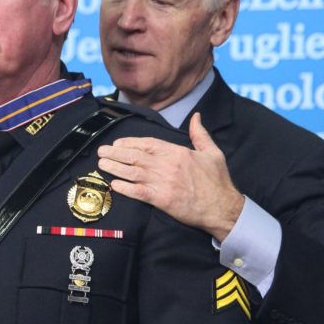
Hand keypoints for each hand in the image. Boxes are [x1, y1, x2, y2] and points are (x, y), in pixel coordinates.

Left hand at [97, 112, 243, 240]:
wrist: (222, 207)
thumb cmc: (217, 181)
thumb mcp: (212, 152)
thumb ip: (200, 134)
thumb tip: (197, 116)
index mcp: (177, 152)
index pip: (147, 143)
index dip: (130, 143)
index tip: (118, 143)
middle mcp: (167, 165)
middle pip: (135, 156)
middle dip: (115, 153)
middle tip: (101, 152)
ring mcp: (163, 183)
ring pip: (133, 172)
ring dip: (115, 168)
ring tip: (101, 165)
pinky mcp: (162, 200)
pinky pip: (138, 192)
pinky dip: (125, 188)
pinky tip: (114, 185)